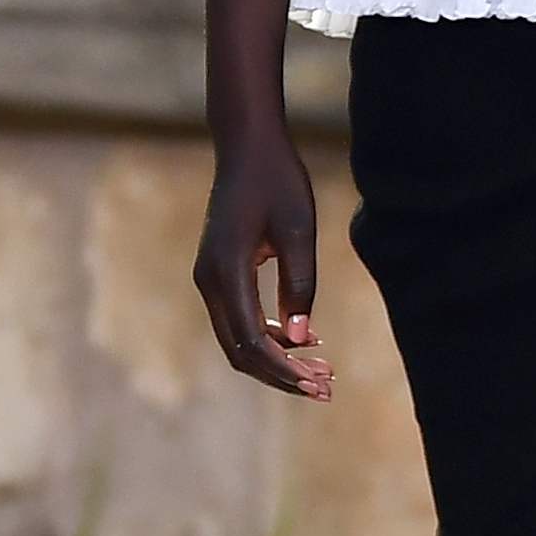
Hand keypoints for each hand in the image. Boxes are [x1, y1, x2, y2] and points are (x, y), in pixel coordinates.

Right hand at [196, 129, 335, 399]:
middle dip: (282, 375)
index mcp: (226, 273)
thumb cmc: (278, 181)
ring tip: (321, 371)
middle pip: (240, 352)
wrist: (247, 147)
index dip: (285, 370)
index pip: (252, 343)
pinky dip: (268, 338)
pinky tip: (306, 340)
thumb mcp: (300, 231)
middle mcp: (209, 281)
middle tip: (326, 388)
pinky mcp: (218, 274)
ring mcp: (209, 279)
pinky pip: (238, 321)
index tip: (319, 385)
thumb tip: (302, 339)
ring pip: (237, 341)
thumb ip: (300, 285)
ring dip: (276, 360)